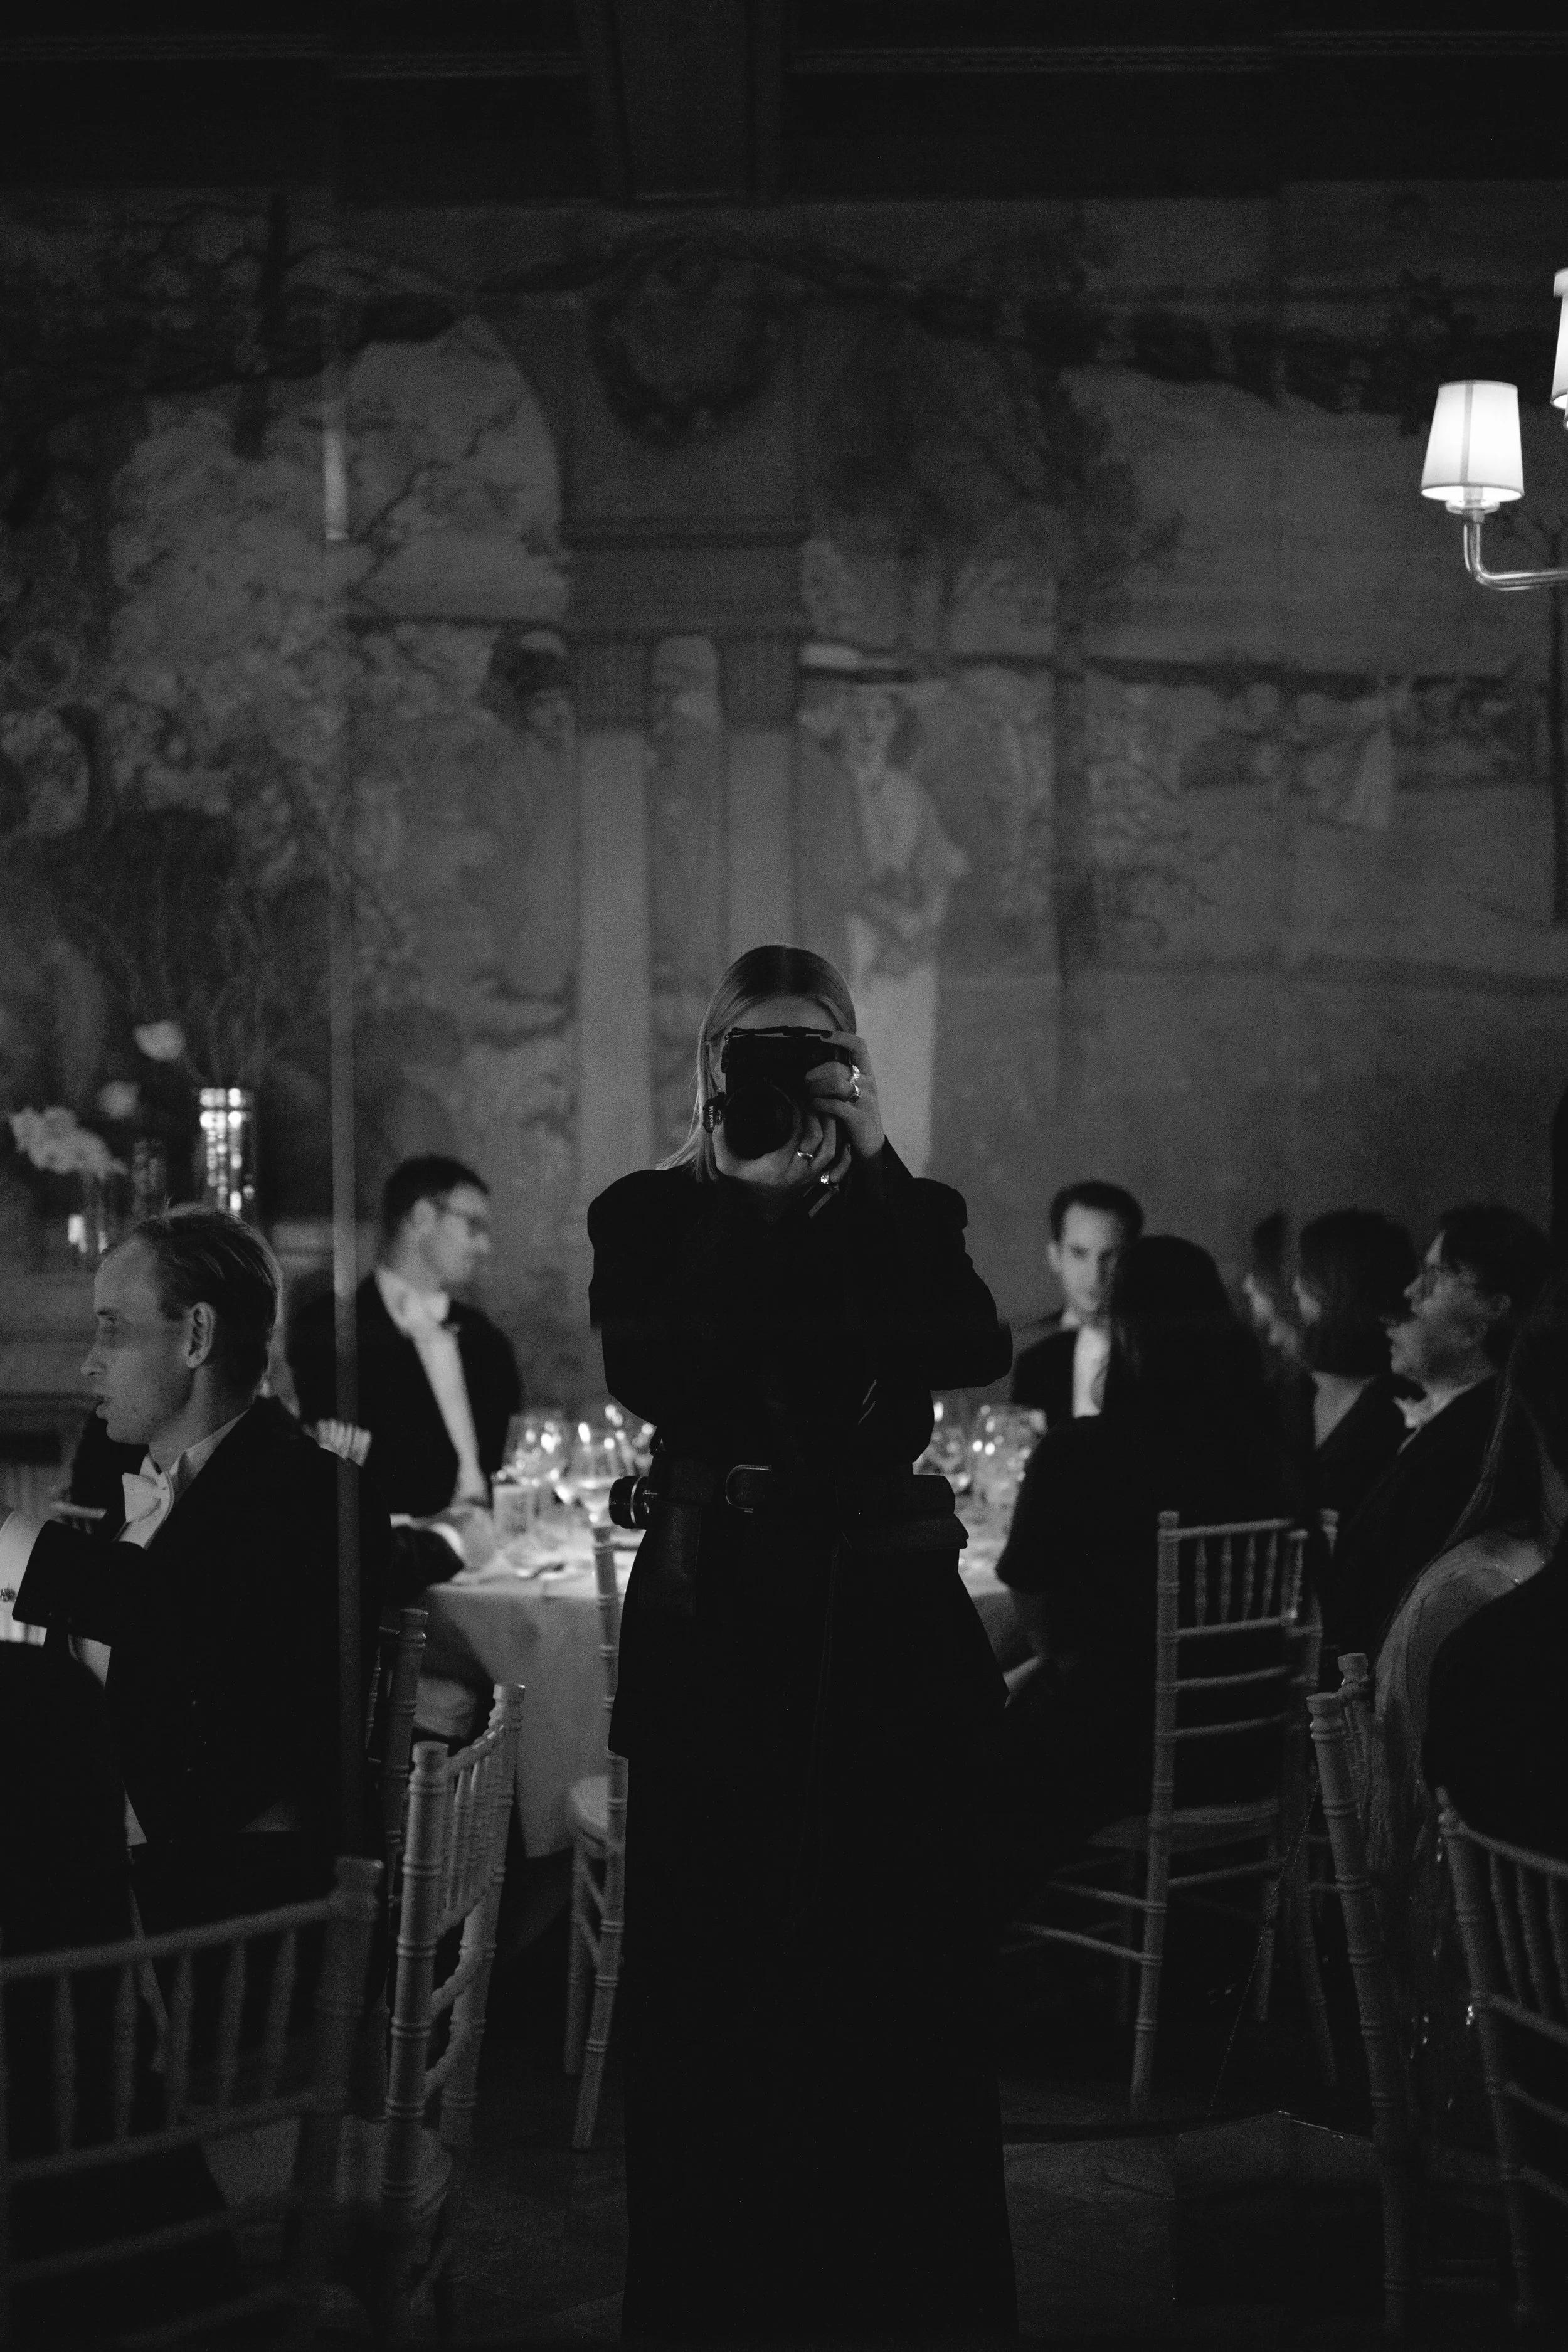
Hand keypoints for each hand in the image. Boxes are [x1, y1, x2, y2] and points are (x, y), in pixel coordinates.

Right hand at [712, 1098, 844, 1202]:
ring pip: (830, 1147)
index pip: (797, 1132)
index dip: (798, 1111)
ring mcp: (811, 1176)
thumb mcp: (727, 1165)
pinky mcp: (817, 1178)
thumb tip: (720, 1115)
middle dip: (815, 1114)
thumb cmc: (744, 1185)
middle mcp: (798, 1170)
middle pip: (818, 1138)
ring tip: (821, 1108)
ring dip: (829, 1126)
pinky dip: (836, 1142)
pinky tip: (831, 1128)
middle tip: (809, 1099)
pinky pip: (835, 1159)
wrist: (759, 1211)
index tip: (792, 1097)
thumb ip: (720, 1141)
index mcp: (778, 1164)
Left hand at [806, 1033, 884, 1162]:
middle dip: (815, 1073)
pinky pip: (833, 1104)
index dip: (841, 1038)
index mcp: (866, 1074)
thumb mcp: (855, 1093)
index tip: (823, 1036)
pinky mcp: (857, 1117)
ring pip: (834, 1082)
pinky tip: (814, 1106)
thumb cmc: (857, 1116)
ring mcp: (864, 1100)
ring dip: (815, 1088)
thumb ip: (842, 1078)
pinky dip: (819, 1103)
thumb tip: (817, 1065)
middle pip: (836, 1066)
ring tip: (808, 1095)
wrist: (871, 1146)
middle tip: (805, 1082)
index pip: (859, 1046)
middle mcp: (867, 1083)